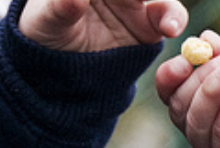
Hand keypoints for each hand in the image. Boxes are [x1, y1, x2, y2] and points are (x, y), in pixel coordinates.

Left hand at [19, 0, 187, 51]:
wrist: (63, 70)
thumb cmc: (46, 33)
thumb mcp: (45, 22)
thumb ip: (60, 7)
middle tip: (139, 1)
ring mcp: (137, 3)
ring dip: (166, 5)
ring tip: (166, 21)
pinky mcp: (151, 25)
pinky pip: (170, 17)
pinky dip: (174, 19)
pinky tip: (170, 29)